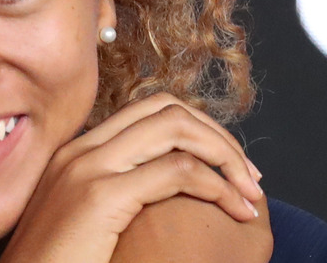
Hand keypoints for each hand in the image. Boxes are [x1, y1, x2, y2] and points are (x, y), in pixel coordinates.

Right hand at [0, 93, 264, 262]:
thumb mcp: (84, 217)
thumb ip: (114, 190)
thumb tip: (165, 186)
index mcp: (77, 150)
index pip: (149, 111)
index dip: (198, 130)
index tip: (225, 167)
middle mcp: (82, 148)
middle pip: (167, 108)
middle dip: (218, 136)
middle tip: (248, 176)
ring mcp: (87, 168)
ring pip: (176, 128)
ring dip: (224, 154)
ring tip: (249, 191)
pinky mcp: (99, 197)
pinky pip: (177, 171)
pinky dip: (217, 186)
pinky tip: (234, 210)